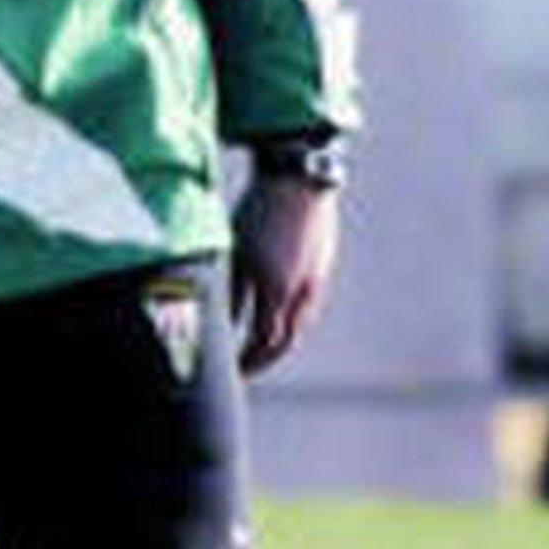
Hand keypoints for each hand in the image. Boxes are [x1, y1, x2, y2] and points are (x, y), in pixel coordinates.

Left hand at [231, 174, 340, 375]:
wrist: (301, 177)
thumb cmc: (260, 210)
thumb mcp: (238, 252)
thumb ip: (233, 291)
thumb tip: (226, 323)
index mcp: (277, 290)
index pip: (264, 343)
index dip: (248, 362)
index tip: (233, 371)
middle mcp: (301, 291)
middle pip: (286, 341)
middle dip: (264, 359)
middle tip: (245, 368)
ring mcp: (316, 279)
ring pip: (300, 324)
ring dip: (280, 340)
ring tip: (259, 345)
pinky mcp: (323, 266)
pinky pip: (307, 305)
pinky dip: (290, 319)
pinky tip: (277, 314)